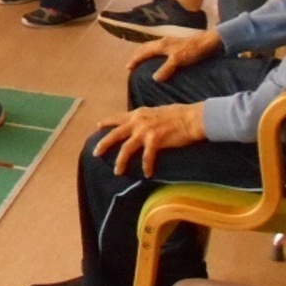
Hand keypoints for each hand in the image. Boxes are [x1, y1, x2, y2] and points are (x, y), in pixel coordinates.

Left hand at [92, 103, 206, 176]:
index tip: (97, 125)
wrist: (191, 118)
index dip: (107, 122)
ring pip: (125, 149)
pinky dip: (146, 166)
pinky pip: (146, 157)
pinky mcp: (154, 140)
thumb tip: (142, 122)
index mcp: (138, 114)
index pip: (118, 118)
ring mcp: (145, 131)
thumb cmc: (178, 114)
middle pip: (114, 134)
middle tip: (95, 153)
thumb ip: (146, 117)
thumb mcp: (156, 111)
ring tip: (117, 172)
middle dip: (103, 144)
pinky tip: (147, 174)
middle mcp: (138, 122)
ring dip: (120, 162)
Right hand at [125, 30, 222, 81]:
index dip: (135, 60)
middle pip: (145, 47)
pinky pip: (159, 48)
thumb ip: (166, 69)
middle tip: (131, 64)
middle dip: (137, 55)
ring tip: (142, 60)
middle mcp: (163, 42)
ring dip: (145, 53)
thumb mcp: (178, 60)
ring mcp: (170, 42)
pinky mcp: (176, 44)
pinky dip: (153, 53)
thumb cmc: (193, 50)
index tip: (128, 68)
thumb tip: (154, 78)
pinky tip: (158, 57)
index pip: (143, 52)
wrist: (209, 42)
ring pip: (152, 47)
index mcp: (161, 45)